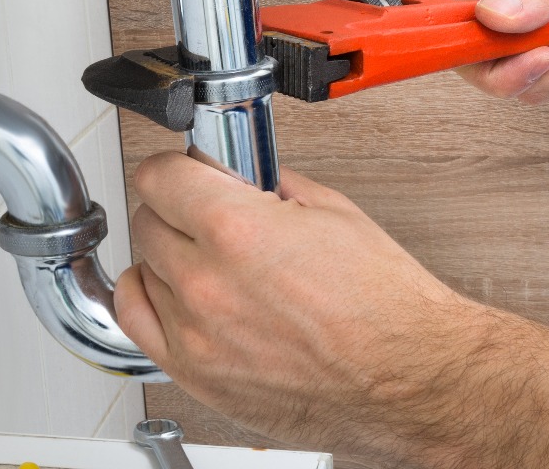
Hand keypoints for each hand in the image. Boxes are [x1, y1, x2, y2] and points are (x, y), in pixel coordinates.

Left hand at [114, 152, 488, 461]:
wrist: (409, 380)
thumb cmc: (385, 309)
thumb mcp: (334, 213)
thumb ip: (270, 185)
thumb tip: (239, 175)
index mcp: (237, 232)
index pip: (158, 176)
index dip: (175, 167)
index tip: (186, 172)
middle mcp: (205, 284)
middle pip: (148, 222)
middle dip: (178, 210)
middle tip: (212, 216)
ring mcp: (196, 335)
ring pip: (144, 270)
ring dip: (171, 259)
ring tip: (211, 261)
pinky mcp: (196, 376)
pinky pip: (139, 322)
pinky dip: (154, 300)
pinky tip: (179, 293)